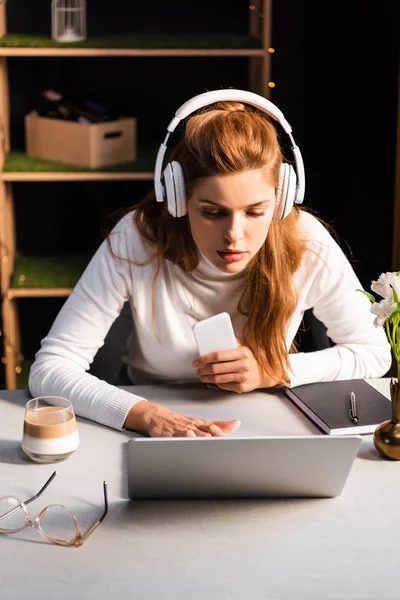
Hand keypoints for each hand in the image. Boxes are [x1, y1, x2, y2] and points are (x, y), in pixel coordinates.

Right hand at [124, 400, 240, 437]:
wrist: (156, 416)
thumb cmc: (179, 422)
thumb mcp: (199, 423)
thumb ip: (217, 425)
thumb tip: (236, 424)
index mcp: (199, 423)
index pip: (214, 424)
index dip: (224, 426)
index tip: (235, 424)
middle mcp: (192, 425)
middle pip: (205, 429)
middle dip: (214, 433)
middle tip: (222, 436)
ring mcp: (181, 429)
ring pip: (192, 433)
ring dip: (200, 436)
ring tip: (208, 439)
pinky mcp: (169, 433)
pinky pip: (176, 435)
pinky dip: (182, 436)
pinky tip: (187, 437)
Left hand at [193, 339, 279, 392]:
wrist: (264, 372)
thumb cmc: (250, 358)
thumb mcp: (243, 347)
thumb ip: (231, 342)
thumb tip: (214, 338)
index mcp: (242, 353)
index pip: (218, 355)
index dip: (204, 358)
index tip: (196, 360)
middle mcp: (243, 365)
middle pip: (216, 368)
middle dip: (203, 369)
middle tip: (198, 369)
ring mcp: (243, 377)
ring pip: (218, 378)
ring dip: (206, 377)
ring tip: (202, 375)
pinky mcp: (242, 387)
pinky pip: (224, 385)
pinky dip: (215, 383)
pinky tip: (212, 380)